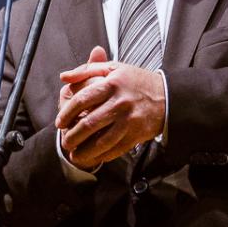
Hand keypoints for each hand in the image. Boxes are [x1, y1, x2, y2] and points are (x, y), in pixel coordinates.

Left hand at [55, 45, 164, 169]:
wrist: (168, 96)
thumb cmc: (135, 81)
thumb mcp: (113, 68)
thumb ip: (86, 70)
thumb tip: (64, 77)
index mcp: (112, 84)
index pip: (82, 99)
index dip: (67, 113)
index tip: (59, 122)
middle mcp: (120, 103)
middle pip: (89, 123)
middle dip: (72, 136)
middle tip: (64, 141)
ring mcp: (129, 121)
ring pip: (101, 141)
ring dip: (84, 151)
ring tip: (74, 155)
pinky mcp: (136, 135)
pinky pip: (116, 149)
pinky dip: (102, 156)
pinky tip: (93, 157)